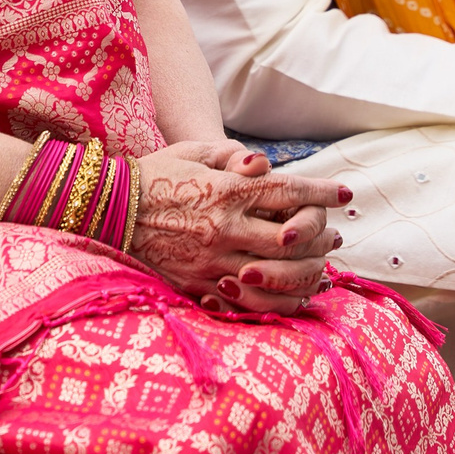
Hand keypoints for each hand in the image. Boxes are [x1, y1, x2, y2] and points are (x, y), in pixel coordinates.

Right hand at [128, 140, 345, 311]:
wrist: (109, 210)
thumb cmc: (155, 175)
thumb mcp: (191, 152)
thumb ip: (231, 156)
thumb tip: (265, 164)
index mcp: (226, 191)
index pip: (288, 193)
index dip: (321, 193)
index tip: (344, 193)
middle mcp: (225, 228)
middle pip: (292, 239)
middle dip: (321, 235)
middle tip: (335, 234)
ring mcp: (213, 261)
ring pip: (277, 275)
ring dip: (306, 271)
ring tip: (321, 266)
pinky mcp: (200, 285)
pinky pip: (249, 301)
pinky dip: (277, 300)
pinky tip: (290, 293)